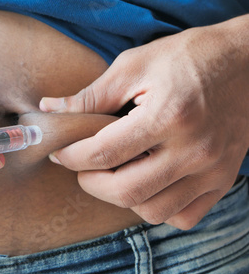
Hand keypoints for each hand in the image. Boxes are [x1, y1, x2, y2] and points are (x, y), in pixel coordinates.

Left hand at [40, 17, 248, 228]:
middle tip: (82, 166)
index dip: (71, 157)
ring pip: (153, 211)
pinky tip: (148, 183)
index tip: (60, 152)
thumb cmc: (188, 56)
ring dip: (122, 197)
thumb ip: (90, 95)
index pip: (104, 153)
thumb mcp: (134, 65)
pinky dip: (158, 208)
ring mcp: (213, 170)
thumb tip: (49, 109)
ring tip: (114, 173)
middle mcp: (194, 150)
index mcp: (168, 116)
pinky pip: (184, 217)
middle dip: (90, 183)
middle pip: (126, 192)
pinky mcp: (224, 180)